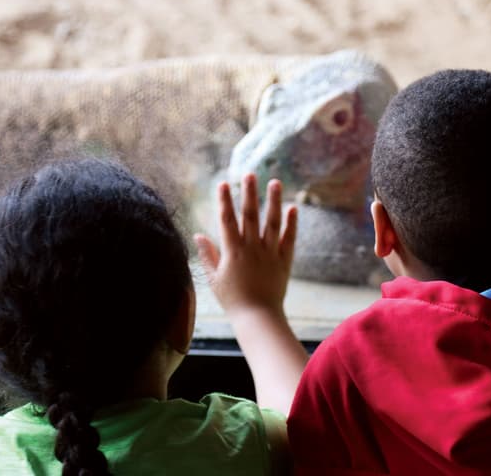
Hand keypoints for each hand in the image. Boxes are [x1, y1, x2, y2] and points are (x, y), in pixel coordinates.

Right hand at [195, 174, 297, 314]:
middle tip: (249, 173)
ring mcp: (269, 253)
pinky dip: (291, 223)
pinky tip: (293, 207)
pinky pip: (288, 238)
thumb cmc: (232, 299)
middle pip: (250, 215)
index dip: (224, 201)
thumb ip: (207, 255)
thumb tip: (198, 235)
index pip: (226, 220)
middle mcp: (251, 248)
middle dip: (249, 193)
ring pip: (272, 222)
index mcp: (232, 251)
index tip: (223, 183)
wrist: (257, 317)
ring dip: (273, 201)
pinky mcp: (284, 260)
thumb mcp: (214, 278)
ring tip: (275, 182)